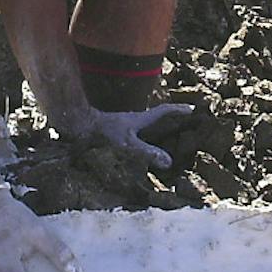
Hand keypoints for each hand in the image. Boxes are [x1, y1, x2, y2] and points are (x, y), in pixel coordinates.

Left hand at [52, 102, 190, 166]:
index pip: (165, 111)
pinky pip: (139, 137)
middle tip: (189, 127)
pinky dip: (147, 142)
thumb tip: (169, 162)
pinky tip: (147, 153)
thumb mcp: (126, 145)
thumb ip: (147, 153)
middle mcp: (136, 122)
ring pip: (149, 129)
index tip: (193, 110)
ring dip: (161, 133)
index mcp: (142, 120)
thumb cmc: (102, 134)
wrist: (79, 128)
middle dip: (174, 122)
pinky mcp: (118, 135)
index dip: (179, 110)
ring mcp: (127, 128)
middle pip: (160, 119)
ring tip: (173, 144)